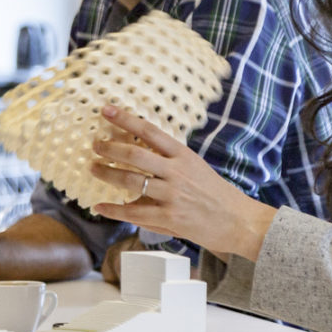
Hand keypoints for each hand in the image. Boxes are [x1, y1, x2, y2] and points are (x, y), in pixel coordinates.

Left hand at [88, 106, 277, 259]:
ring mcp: (172, 195)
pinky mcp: (170, 218)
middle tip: (95, 145)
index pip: (150, 132)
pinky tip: (99, 206)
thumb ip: (168, 161)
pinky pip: (134, 212)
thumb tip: (137, 151)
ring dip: (107, 174)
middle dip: (109, 148)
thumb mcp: (195, 167)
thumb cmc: (215, 193)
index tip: (107, 110)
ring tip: (92, 168)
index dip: (125, 119)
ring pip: (131, 181)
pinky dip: (113, 209)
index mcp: (183, 155)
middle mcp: (177, 172)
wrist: (239, 221)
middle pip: (134, 155)